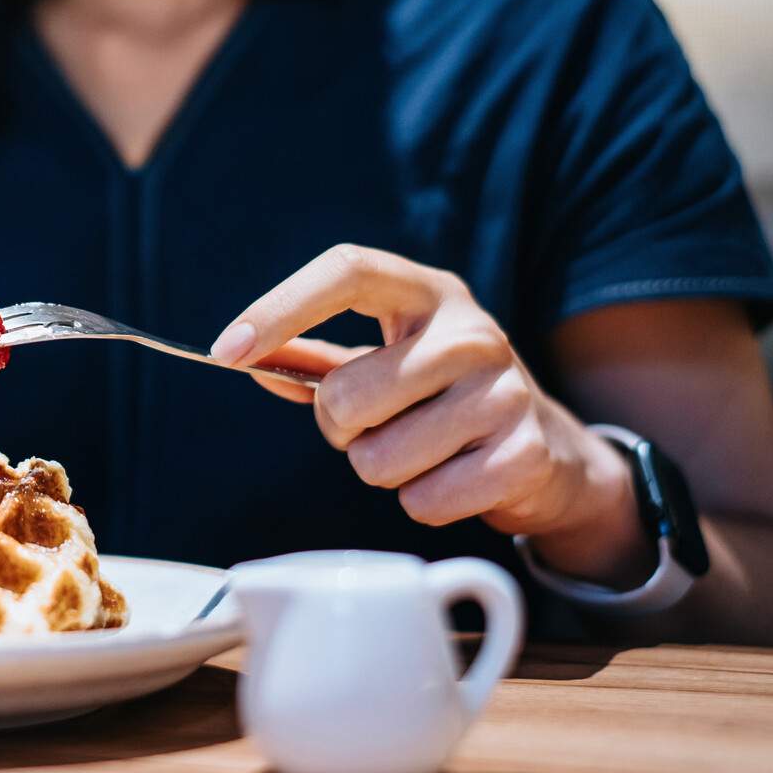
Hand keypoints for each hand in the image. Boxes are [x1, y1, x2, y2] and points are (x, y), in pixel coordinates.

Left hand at [214, 244, 644, 572]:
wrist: (546, 448)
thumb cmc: (438, 396)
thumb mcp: (379, 359)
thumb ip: (309, 359)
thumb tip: (243, 360)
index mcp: (426, 292)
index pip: (347, 270)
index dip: (279, 307)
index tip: (226, 350)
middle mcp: (471, 330)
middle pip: (346, 396)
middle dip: (340, 429)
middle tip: (376, 425)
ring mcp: (505, 391)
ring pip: (379, 458)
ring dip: (382, 469)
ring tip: (421, 450)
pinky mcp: (524, 454)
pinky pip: (423, 501)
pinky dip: (421, 502)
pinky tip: (452, 478)